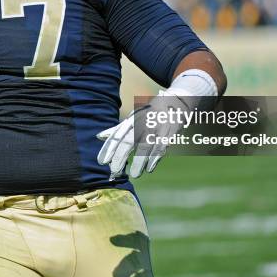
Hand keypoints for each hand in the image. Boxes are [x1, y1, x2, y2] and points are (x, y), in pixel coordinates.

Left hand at [97, 68, 218, 179]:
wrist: (177, 101)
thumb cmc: (151, 113)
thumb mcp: (133, 117)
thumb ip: (118, 128)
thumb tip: (99, 136)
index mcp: (133, 119)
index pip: (117, 134)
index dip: (109, 148)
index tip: (102, 162)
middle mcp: (143, 122)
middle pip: (129, 141)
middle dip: (120, 157)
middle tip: (114, 171)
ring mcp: (156, 126)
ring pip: (145, 146)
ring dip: (139, 162)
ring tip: (134, 175)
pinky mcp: (169, 132)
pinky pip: (161, 147)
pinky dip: (155, 159)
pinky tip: (149, 169)